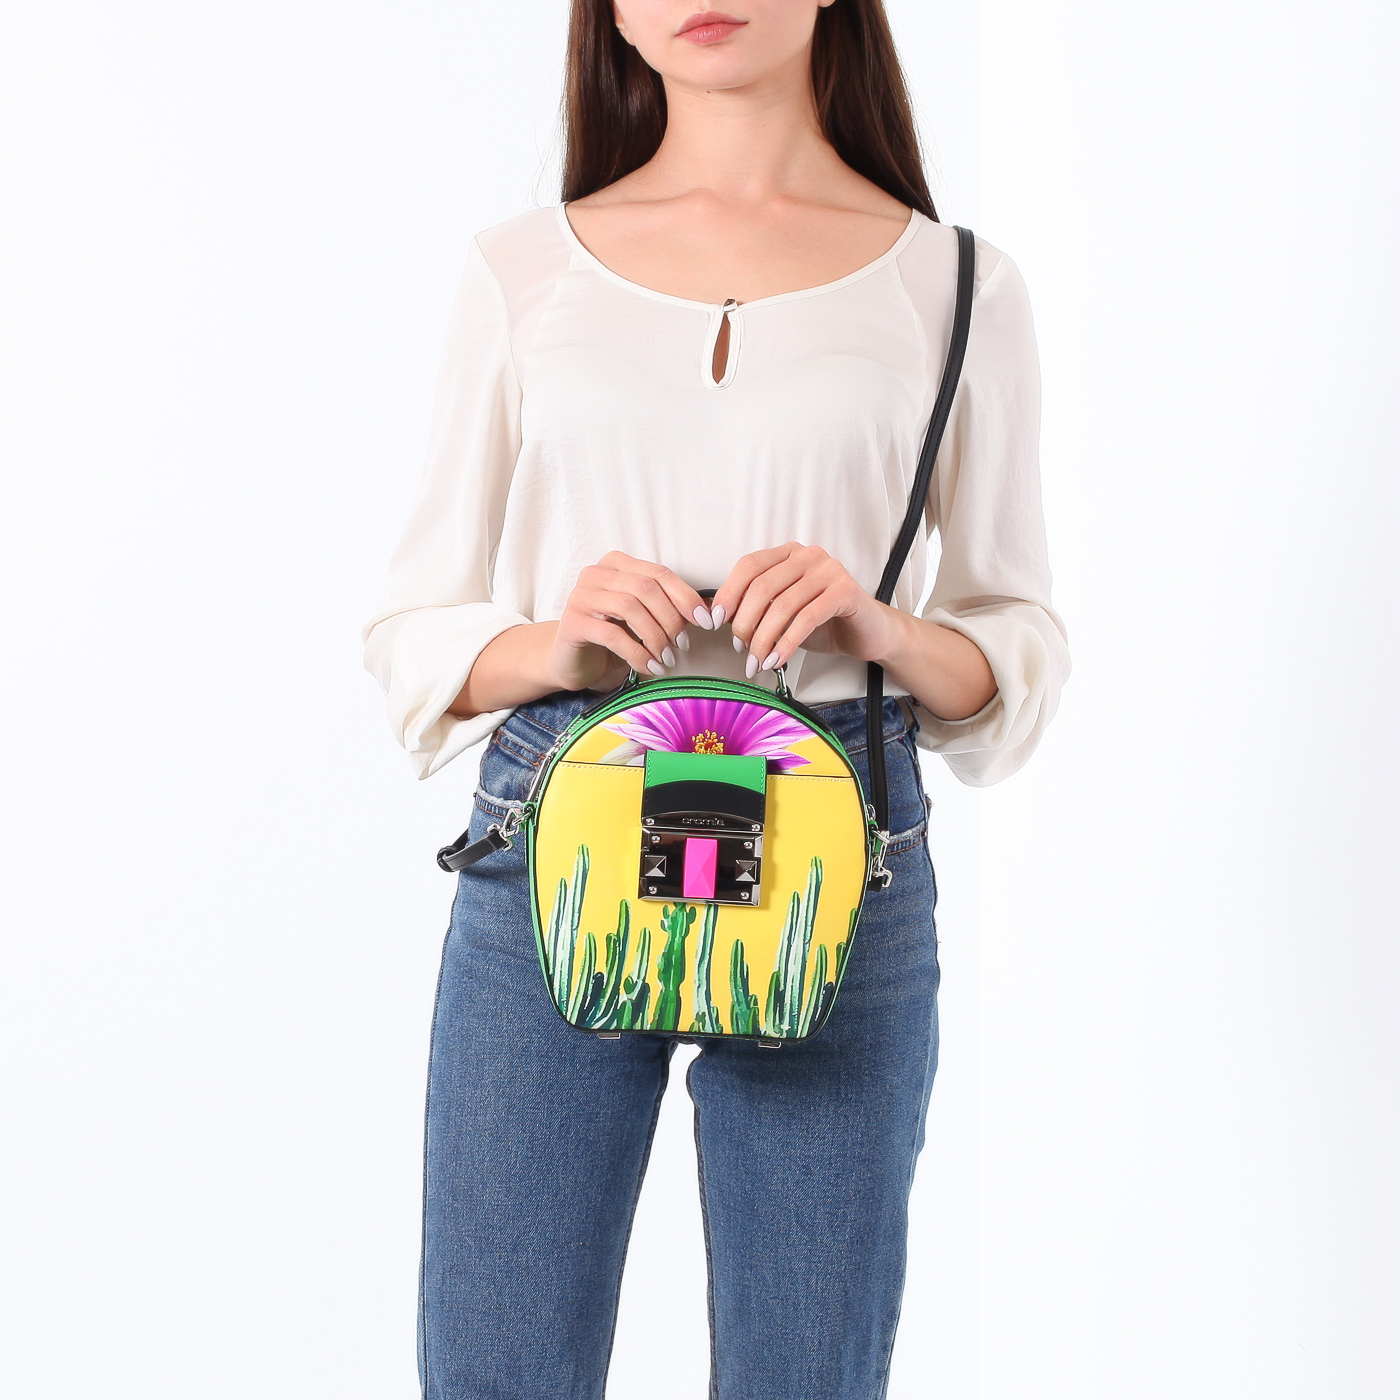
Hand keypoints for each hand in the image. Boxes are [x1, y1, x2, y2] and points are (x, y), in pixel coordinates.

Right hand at [549, 551, 710, 691]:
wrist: (572, 660)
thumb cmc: (611, 636)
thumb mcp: (644, 617)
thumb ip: (670, 608)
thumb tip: (711, 609)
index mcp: (616, 564)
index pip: (659, 573)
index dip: (686, 597)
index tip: (705, 621)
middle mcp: (596, 573)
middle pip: (646, 588)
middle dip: (671, 618)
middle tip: (682, 645)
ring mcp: (580, 596)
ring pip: (630, 608)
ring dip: (656, 637)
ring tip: (667, 658)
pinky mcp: (572, 623)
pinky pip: (612, 635)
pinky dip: (637, 653)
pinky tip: (649, 667)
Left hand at [711, 543, 897, 677]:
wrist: (867, 633)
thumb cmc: (822, 622)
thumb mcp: (782, 612)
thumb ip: (756, 608)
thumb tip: (715, 616)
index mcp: (788, 553)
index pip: (748, 566)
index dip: (728, 594)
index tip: (714, 622)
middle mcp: (807, 555)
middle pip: (762, 587)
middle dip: (744, 623)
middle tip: (740, 649)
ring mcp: (828, 570)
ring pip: (782, 606)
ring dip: (763, 639)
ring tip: (756, 662)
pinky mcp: (845, 591)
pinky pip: (806, 619)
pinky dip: (786, 644)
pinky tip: (777, 660)